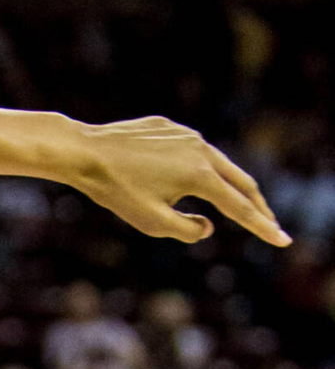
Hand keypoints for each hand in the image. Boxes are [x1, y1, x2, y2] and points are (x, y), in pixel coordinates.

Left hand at [73, 116, 287, 247]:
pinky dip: (198, 168)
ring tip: (236, 204)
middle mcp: (201, 150)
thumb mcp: (153, 222)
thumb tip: (210, 226)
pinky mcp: (170, 128)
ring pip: (217, 163)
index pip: (239, 207)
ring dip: (228, 185)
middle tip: (268, 222)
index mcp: (201, 175)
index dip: (261, 227)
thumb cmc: (117, 192)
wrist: (87, 153)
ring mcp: (187, 135)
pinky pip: (190, 151)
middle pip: (240, 181)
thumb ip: (188, 229)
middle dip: (256, 205)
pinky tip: (188, 179)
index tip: (282, 239)